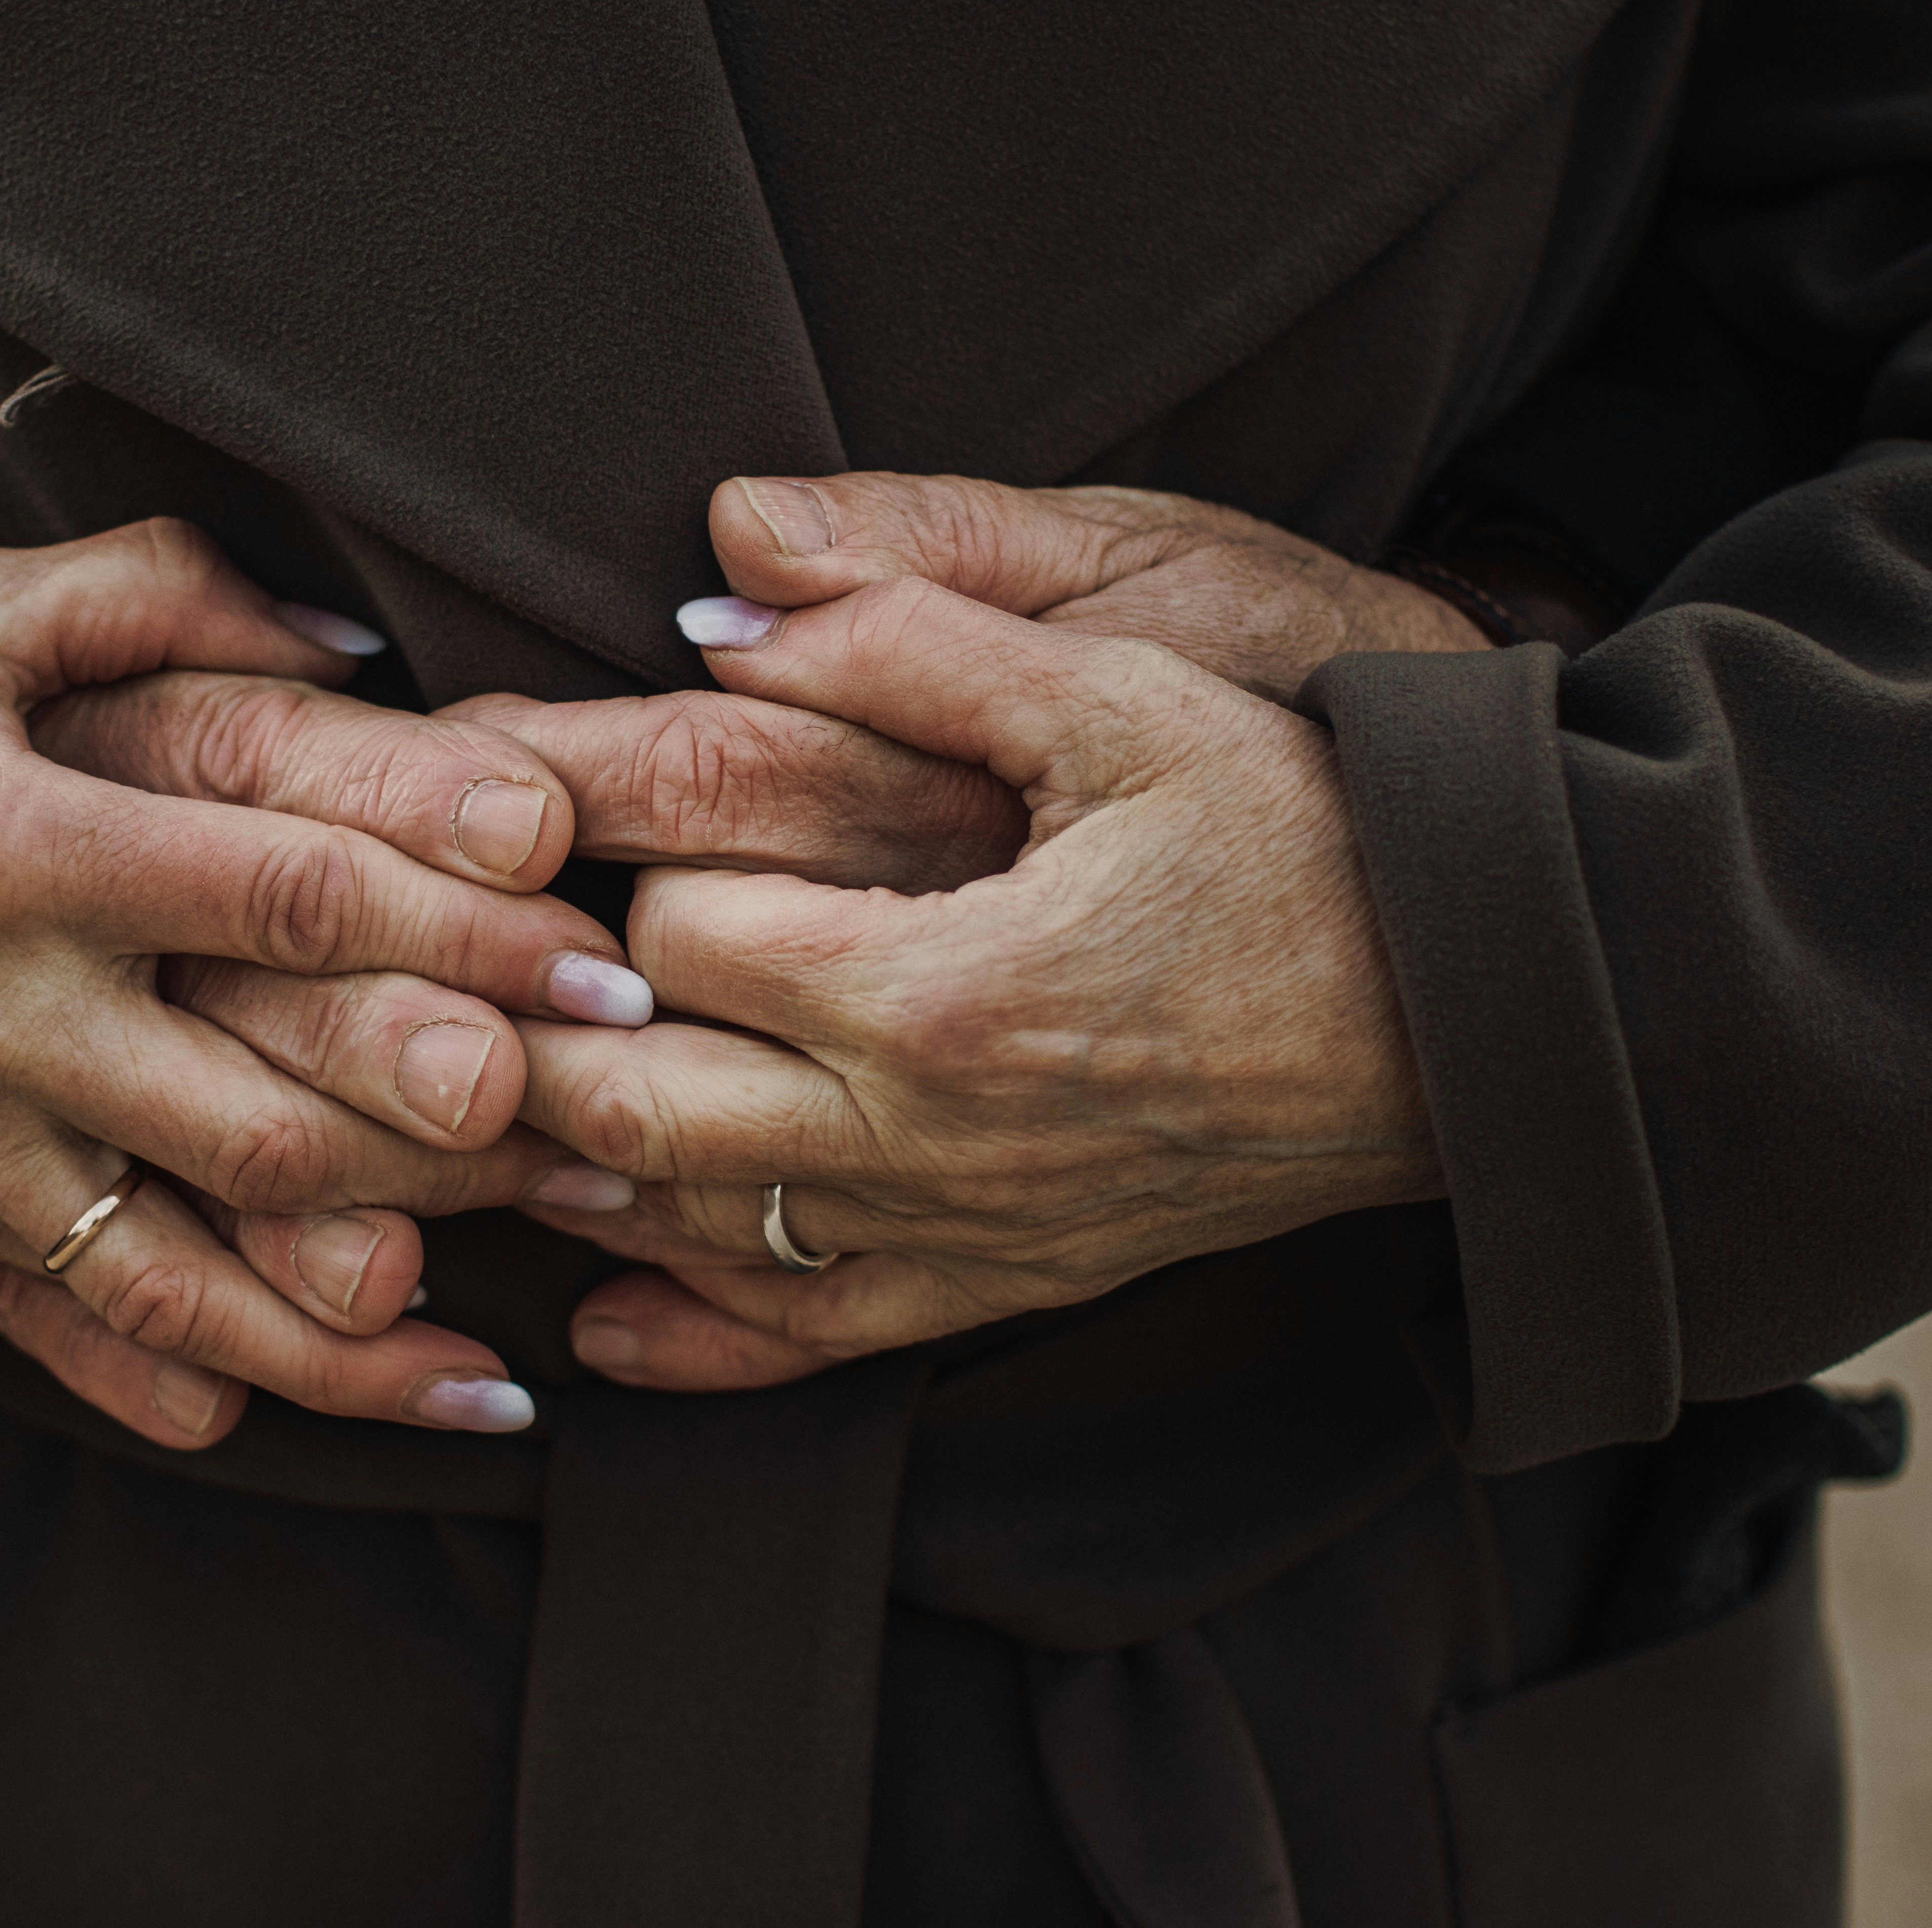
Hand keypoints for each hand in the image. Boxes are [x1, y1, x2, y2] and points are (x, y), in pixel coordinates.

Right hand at [0, 519, 646, 1447]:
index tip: (595, 960)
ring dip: (347, 1334)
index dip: (452, 932)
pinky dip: (186, 1391)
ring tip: (502, 1375)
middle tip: (609, 1155)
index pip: (276, 898)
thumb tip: (356, 637)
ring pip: (177, 1275)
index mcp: (14, 848)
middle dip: (445, 1149)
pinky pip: (60, 1332)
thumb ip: (157, 590)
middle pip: (253, 1116)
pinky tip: (319, 1404)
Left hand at [504, 477, 1465, 1389]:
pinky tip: (604, 1319)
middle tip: (464, 971)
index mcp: (936, 986)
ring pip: (693, 1233)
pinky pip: (812, 1343)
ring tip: (488, 1101)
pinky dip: (692, 1337)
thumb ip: (918, 635)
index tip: (559, 814)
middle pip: (633, 1109)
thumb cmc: (1301, 833)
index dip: (605, 864)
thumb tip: (731, 587)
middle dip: (532, 1038)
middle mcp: (926, 1137)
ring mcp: (963, 1231)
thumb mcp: (1127, 694)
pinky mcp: (1006, 1283)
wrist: (1467, 1011)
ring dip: (575, 1172)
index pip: (673, 936)